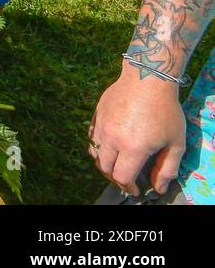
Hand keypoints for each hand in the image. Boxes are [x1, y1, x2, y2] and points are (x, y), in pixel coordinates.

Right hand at [89, 67, 186, 194]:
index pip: (122, 176)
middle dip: (116, 177)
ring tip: (116, 164)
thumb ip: (166, 168)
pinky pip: (92, 137)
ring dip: (104, 163)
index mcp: (132, 147)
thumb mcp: (175, 142)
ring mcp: (102, 126)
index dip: (129, 187)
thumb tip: (157, 187)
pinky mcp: (97, 115)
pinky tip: (108, 146)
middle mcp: (112, 139)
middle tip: (127, 178)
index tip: (137, 189)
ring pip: (95, 153)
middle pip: (105, 168)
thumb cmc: (165, 111)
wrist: (147, 79)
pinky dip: (97, 147)